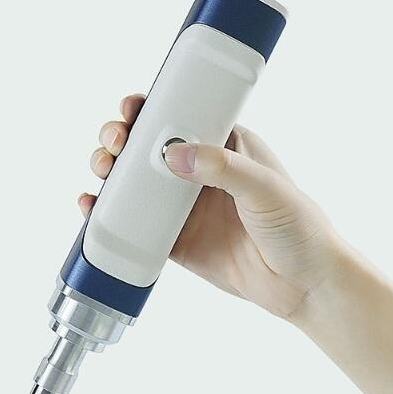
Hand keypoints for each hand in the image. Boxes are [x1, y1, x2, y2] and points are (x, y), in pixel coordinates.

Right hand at [80, 94, 344, 319]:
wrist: (300, 284)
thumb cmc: (297, 226)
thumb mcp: (266, 188)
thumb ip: (223, 168)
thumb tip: (173, 155)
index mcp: (224, 147)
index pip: (180, 116)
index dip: (150, 109)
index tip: (132, 108)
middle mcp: (198, 173)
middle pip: (147, 147)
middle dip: (121, 139)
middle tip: (114, 144)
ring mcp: (183, 208)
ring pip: (134, 182)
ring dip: (109, 171)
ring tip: (101, 170)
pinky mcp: (174, 240)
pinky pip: (135, 224)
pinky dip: (110, 213)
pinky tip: (92, 207)